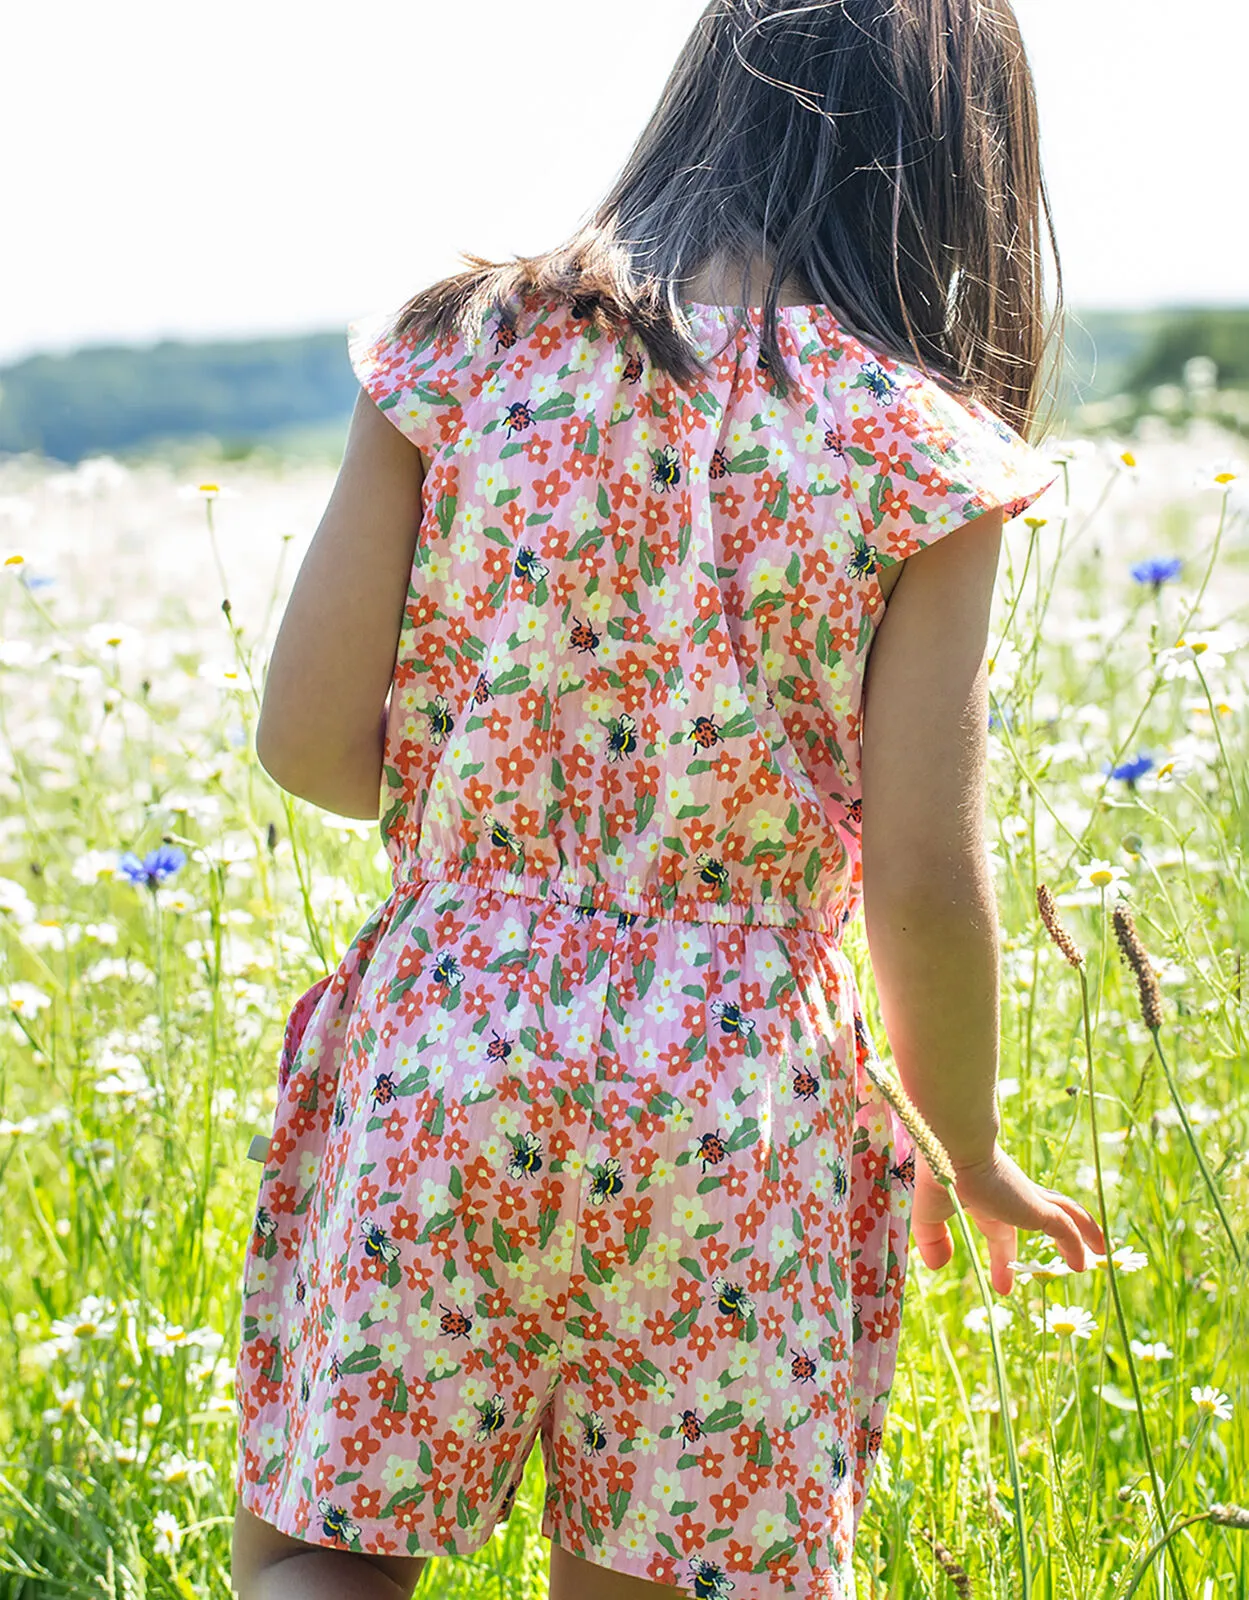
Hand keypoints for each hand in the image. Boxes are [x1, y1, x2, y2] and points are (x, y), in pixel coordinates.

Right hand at [910, 1144, 1105, 1295]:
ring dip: (1086, 1232)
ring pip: (1068, 1215)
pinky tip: (1084, 1263)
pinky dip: (1077, 1244)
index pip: (1000, 1230)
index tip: (1003, 1286)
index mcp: (984, 1198)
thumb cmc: (937, 1174)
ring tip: (1100, 1249)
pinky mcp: (1036, 1207)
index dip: (1002, 1257)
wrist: (952, 1145)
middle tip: (1074, 1266)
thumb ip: (933, 1239)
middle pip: (1045, 1217)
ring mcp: (1027, 1200)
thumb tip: (937, 1266)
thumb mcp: (929, 1215)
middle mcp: (1011, 1197)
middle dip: (1059, 1242)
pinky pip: (1066, 1230)